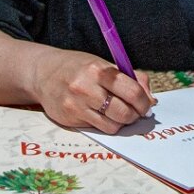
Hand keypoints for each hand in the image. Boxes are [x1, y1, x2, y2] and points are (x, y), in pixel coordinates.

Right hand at [30, 49, 153, 133]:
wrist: (42, 73)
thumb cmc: (79, 68)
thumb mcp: (104, 64)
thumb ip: (130, 78)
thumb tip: (151, 99)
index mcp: (99, 70)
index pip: (132, 91)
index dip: (144, 102)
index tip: (147, 104)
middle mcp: (87, 88)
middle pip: (124, 112)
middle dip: (135, 115)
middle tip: (136, 112)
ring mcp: (76, 105)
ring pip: (113, 125)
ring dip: (121, 122)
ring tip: (119, 113)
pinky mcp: (70, 119)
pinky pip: (98, 129)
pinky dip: (106, 125)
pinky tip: (103, 115)